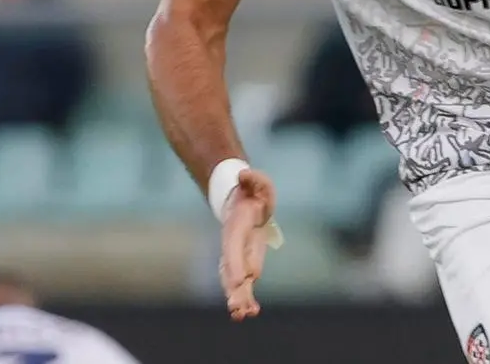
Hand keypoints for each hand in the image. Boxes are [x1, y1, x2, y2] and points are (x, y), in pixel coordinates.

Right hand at [218, 167, 277, 320]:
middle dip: (234, 290)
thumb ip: (253, 179)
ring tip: (243, 316)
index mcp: (236, 228)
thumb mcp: (257, 182)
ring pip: (235, 282)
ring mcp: (237, 257)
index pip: (234, 248)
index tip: (241, 280)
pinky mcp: (245, 263)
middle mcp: (233, 247)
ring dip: (239, 299)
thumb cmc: (251, 192)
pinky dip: (246, 297)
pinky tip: (251, 312)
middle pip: (231, 271)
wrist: (241, 203)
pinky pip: (243, 283)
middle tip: (238, 308)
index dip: (237, 264)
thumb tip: (244, 174)